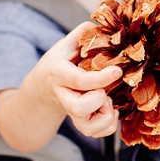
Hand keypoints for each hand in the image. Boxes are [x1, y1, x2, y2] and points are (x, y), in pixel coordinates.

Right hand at [39, 22, 120, 137]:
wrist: (42, 89)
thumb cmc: (59, 62)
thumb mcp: (66, 44)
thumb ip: (85, 33)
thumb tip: (107, 27)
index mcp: (59, 73)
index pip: (79, 80)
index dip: (100, 78)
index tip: (117, 72)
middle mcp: (63, 95)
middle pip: (79, 109)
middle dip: (98, 101)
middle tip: (105, 92)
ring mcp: (71, 112)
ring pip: (87, 128)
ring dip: (106, 118)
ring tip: (109, 103)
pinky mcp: (80, 123)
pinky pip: (96, 133)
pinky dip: (108, 126)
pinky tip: (109, 110)